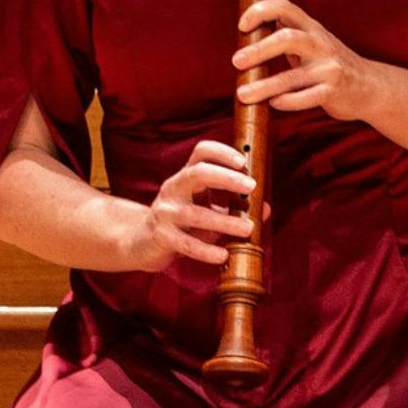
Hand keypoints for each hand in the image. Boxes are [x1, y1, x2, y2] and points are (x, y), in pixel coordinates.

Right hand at [124, 139, 272, 273]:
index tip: (243, 161)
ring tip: (248, 228)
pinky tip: (224, 255)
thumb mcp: (206, 208)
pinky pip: (186, 243)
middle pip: (198, 173)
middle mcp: (173, 188)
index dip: (222, 152)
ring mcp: (165, 212)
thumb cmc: (181, 221)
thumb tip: (266, 208)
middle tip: (251, 187)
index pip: (201, 152)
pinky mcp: (161, 236)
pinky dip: (207, 250)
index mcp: (186, 177)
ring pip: (196, 214)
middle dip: (226, 178)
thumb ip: (233, 207)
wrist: (141, 241)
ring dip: (225, 221)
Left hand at [233, 0, 381, 121]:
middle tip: (237, 61)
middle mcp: (321, 44)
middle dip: (259, 49)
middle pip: (287, 39)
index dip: (261, 11)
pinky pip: (307, 97)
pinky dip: (288, 101)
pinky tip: (273, 104)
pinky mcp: (334, 91)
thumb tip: (249, 33)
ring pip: (292, 76)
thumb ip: (287, 36)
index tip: (242, 25)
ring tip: (243, 94)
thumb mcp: (313, 44)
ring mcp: (329, 68)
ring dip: (264, 85)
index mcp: (312, 28)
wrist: (371, 87)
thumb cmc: (331, 64)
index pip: (285, 7)